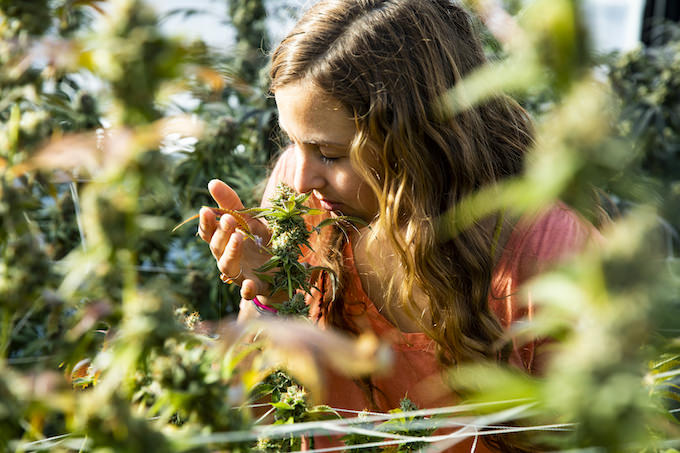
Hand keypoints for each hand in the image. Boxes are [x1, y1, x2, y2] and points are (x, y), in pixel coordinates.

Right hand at [198, 179, 271, 299]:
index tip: (205, 209)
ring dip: (231, 252)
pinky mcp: (257, 287)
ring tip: (238, 238)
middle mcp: (227, 258)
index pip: (208, 232)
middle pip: (217, 247)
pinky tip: (249, 286)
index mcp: (225, 241)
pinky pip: (249, 291)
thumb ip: (232, 204)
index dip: (206, 223)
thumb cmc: (260, 243)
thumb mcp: (250, 221)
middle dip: (221, 232)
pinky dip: (247, 290)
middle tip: (229, 219)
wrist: (283, 270)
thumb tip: (211, 182)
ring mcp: (241, 274)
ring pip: (227, 266)